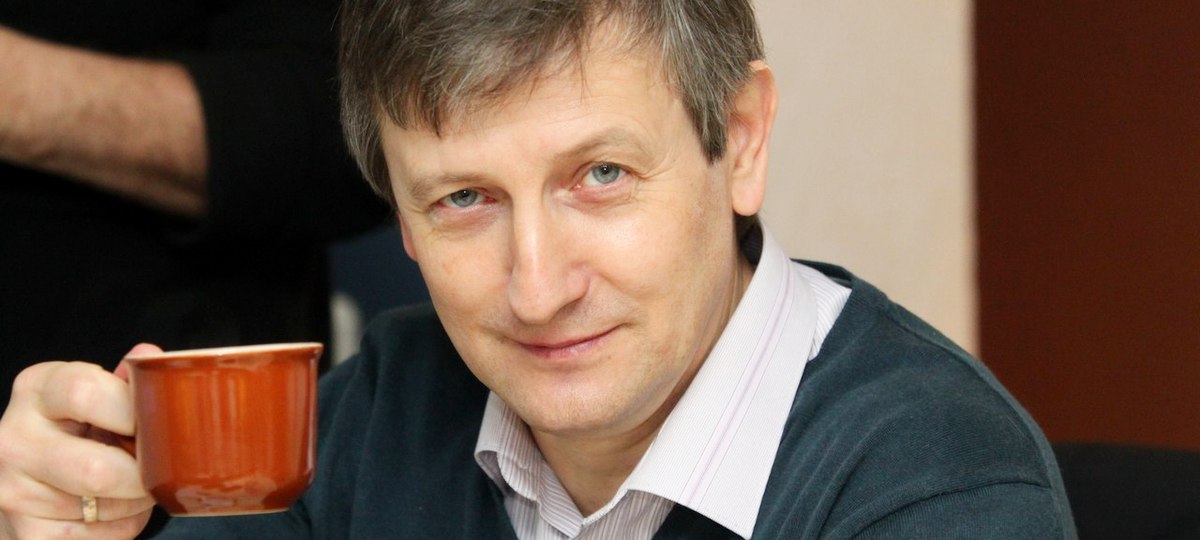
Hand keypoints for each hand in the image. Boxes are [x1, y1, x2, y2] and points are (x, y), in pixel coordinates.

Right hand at [0, 345, 158, 538]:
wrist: (30, 481)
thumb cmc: (77, 430)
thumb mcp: (95, 397)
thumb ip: (124, 381)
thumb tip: (152, 358)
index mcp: (36, 389)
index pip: (87, 393)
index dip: (135, 412)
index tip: (159, 423)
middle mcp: (13, 438)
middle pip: (97, 469)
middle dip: (143, 475)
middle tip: (158, 468)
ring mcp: (11, 490)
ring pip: (102, 506)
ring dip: (137, 501)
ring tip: (133, 485)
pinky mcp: (24, 535)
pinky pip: (96, 537)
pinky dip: (121, 527)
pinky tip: (112, 511)